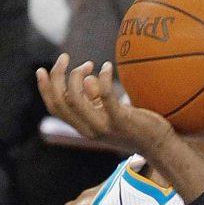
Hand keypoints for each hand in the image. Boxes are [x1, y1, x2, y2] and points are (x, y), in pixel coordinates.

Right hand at [36, 55, 174, 150]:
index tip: (42, 69)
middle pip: (61, 101)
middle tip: (64, 58)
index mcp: (84, 128)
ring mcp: (104, 127)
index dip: (45, 88)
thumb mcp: (111, 114)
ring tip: (89, 64)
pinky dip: (103, 77)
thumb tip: (87, 79)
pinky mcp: (121, 121)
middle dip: (57, 77)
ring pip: (75, 98)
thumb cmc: (137, 127)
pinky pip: (105, 95)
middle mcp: (90, 130)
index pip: (55, 108)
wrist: (160, 146)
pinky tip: (107, 66)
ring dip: (76, 75)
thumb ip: (96, 100)